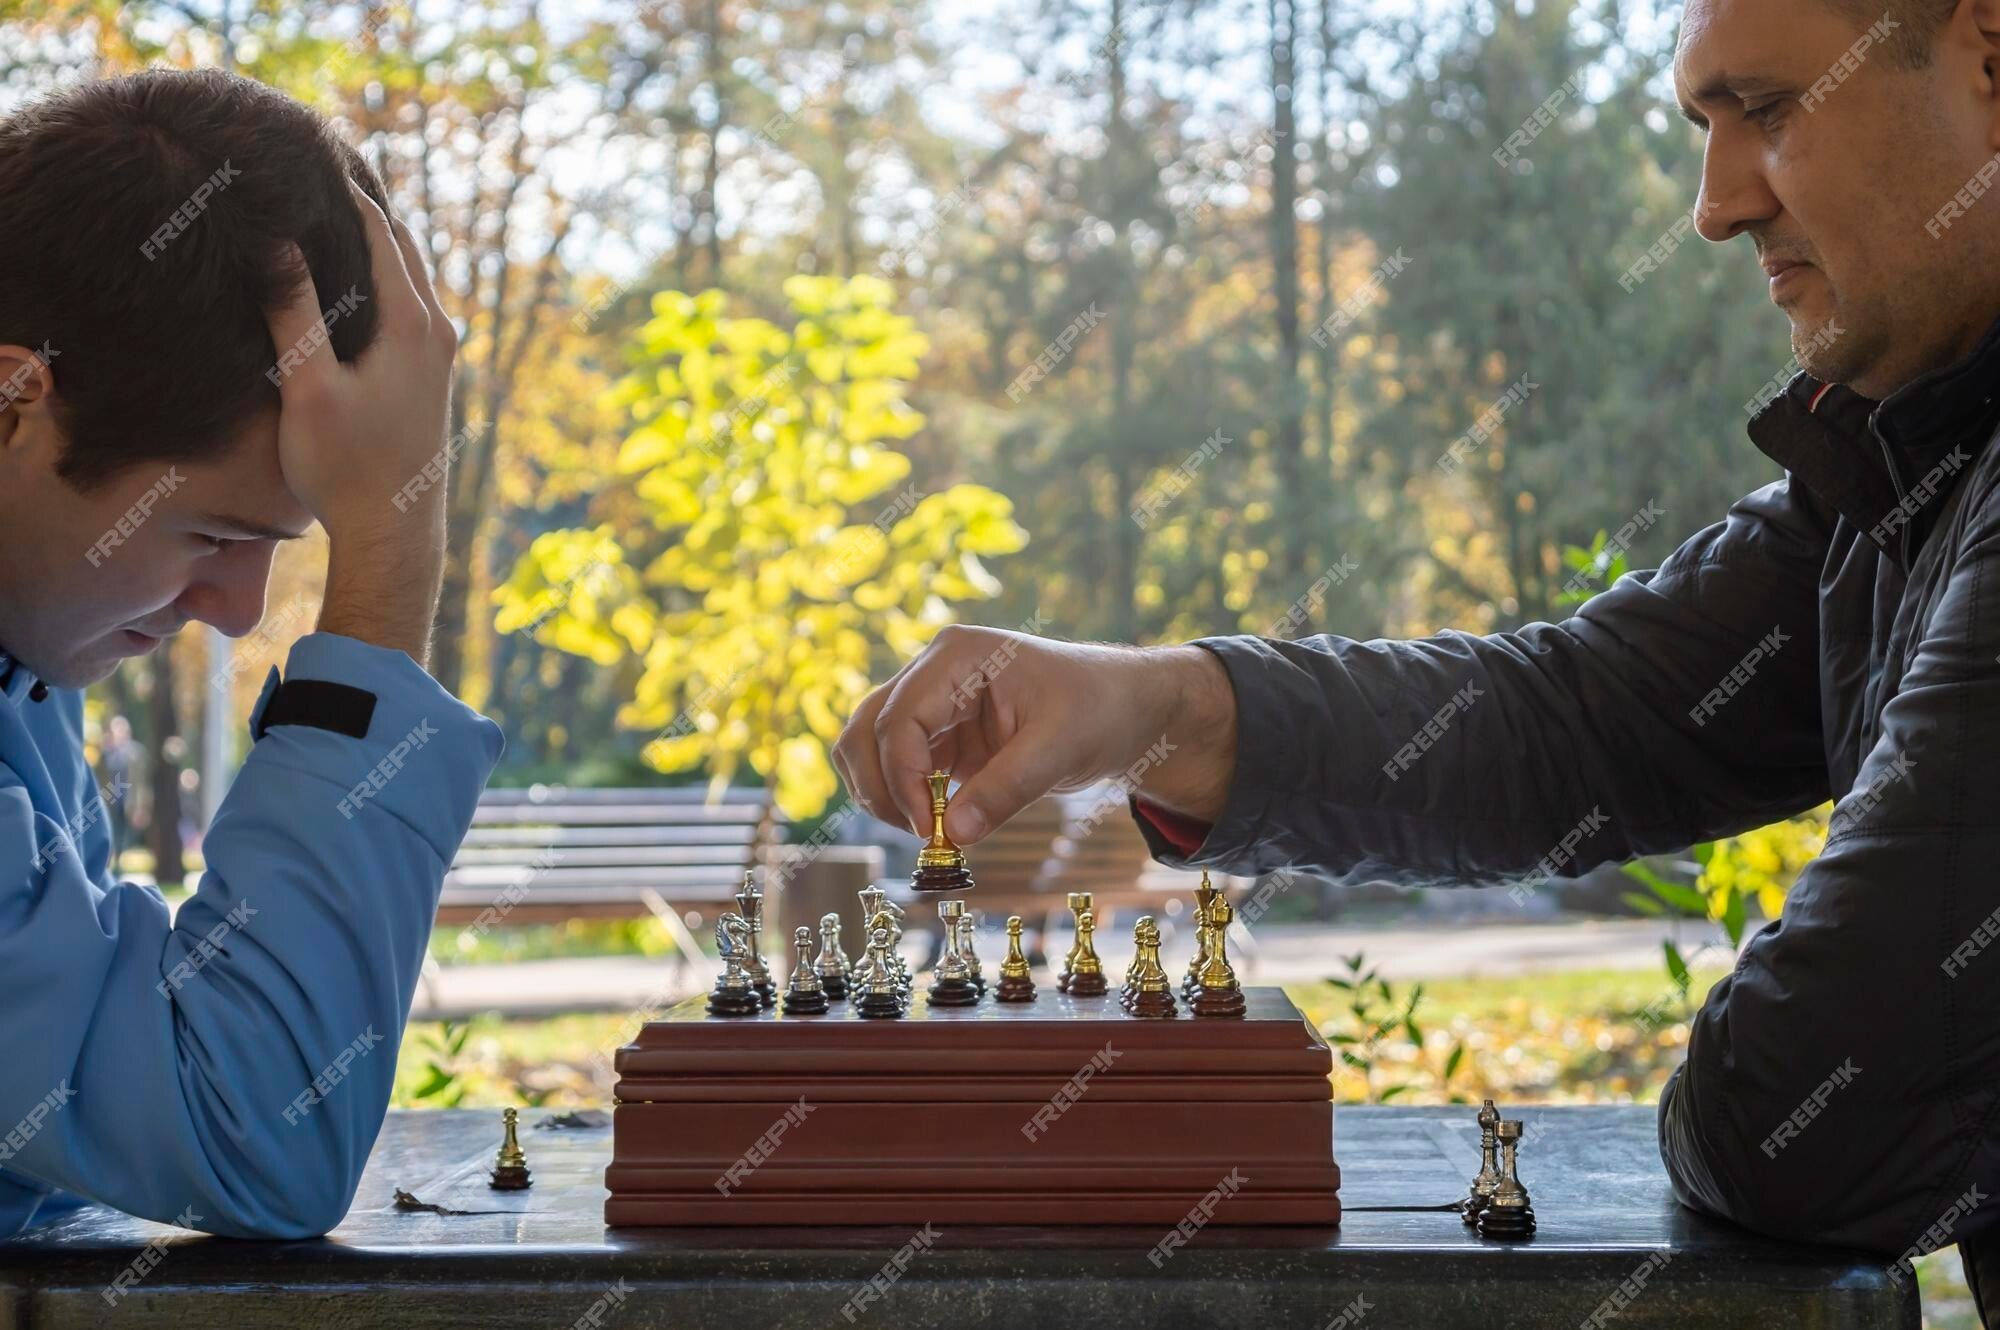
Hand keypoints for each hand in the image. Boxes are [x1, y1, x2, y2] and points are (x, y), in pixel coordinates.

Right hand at [264, 181, 458, 665]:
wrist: (393, 534)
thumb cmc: (346, 466)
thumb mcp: (308, 386)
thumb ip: (294, 312)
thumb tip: (278, 241)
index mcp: (412, 324)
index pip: (381, 231)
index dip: (347, 190)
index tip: (314, 153)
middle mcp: (438, 332)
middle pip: (402, 248)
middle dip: (364, 208)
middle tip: (322, 168)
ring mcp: (441, 356)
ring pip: (408, 279)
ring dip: (374, 245)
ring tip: (330, 212)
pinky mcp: (432, 378)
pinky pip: (409, 307)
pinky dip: (382, 280)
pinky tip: (349, 282)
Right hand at [831, 626, 1239, 844]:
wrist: (1124, 707)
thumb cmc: (1099, 710)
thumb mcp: (1061, 749)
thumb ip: (1007, 789)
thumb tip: (952, 835)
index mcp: (959, 656)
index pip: (900, 719)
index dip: (903, 778)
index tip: (929, 828)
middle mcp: (934, 672)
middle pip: (866, 728)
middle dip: (879, 786)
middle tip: (919, 833)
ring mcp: (932, 702)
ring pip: (866, 745)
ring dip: (880, 792)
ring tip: (924, 830)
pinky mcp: (939, 735)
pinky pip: (894, 764)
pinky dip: (899, 796)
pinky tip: (933, 823)